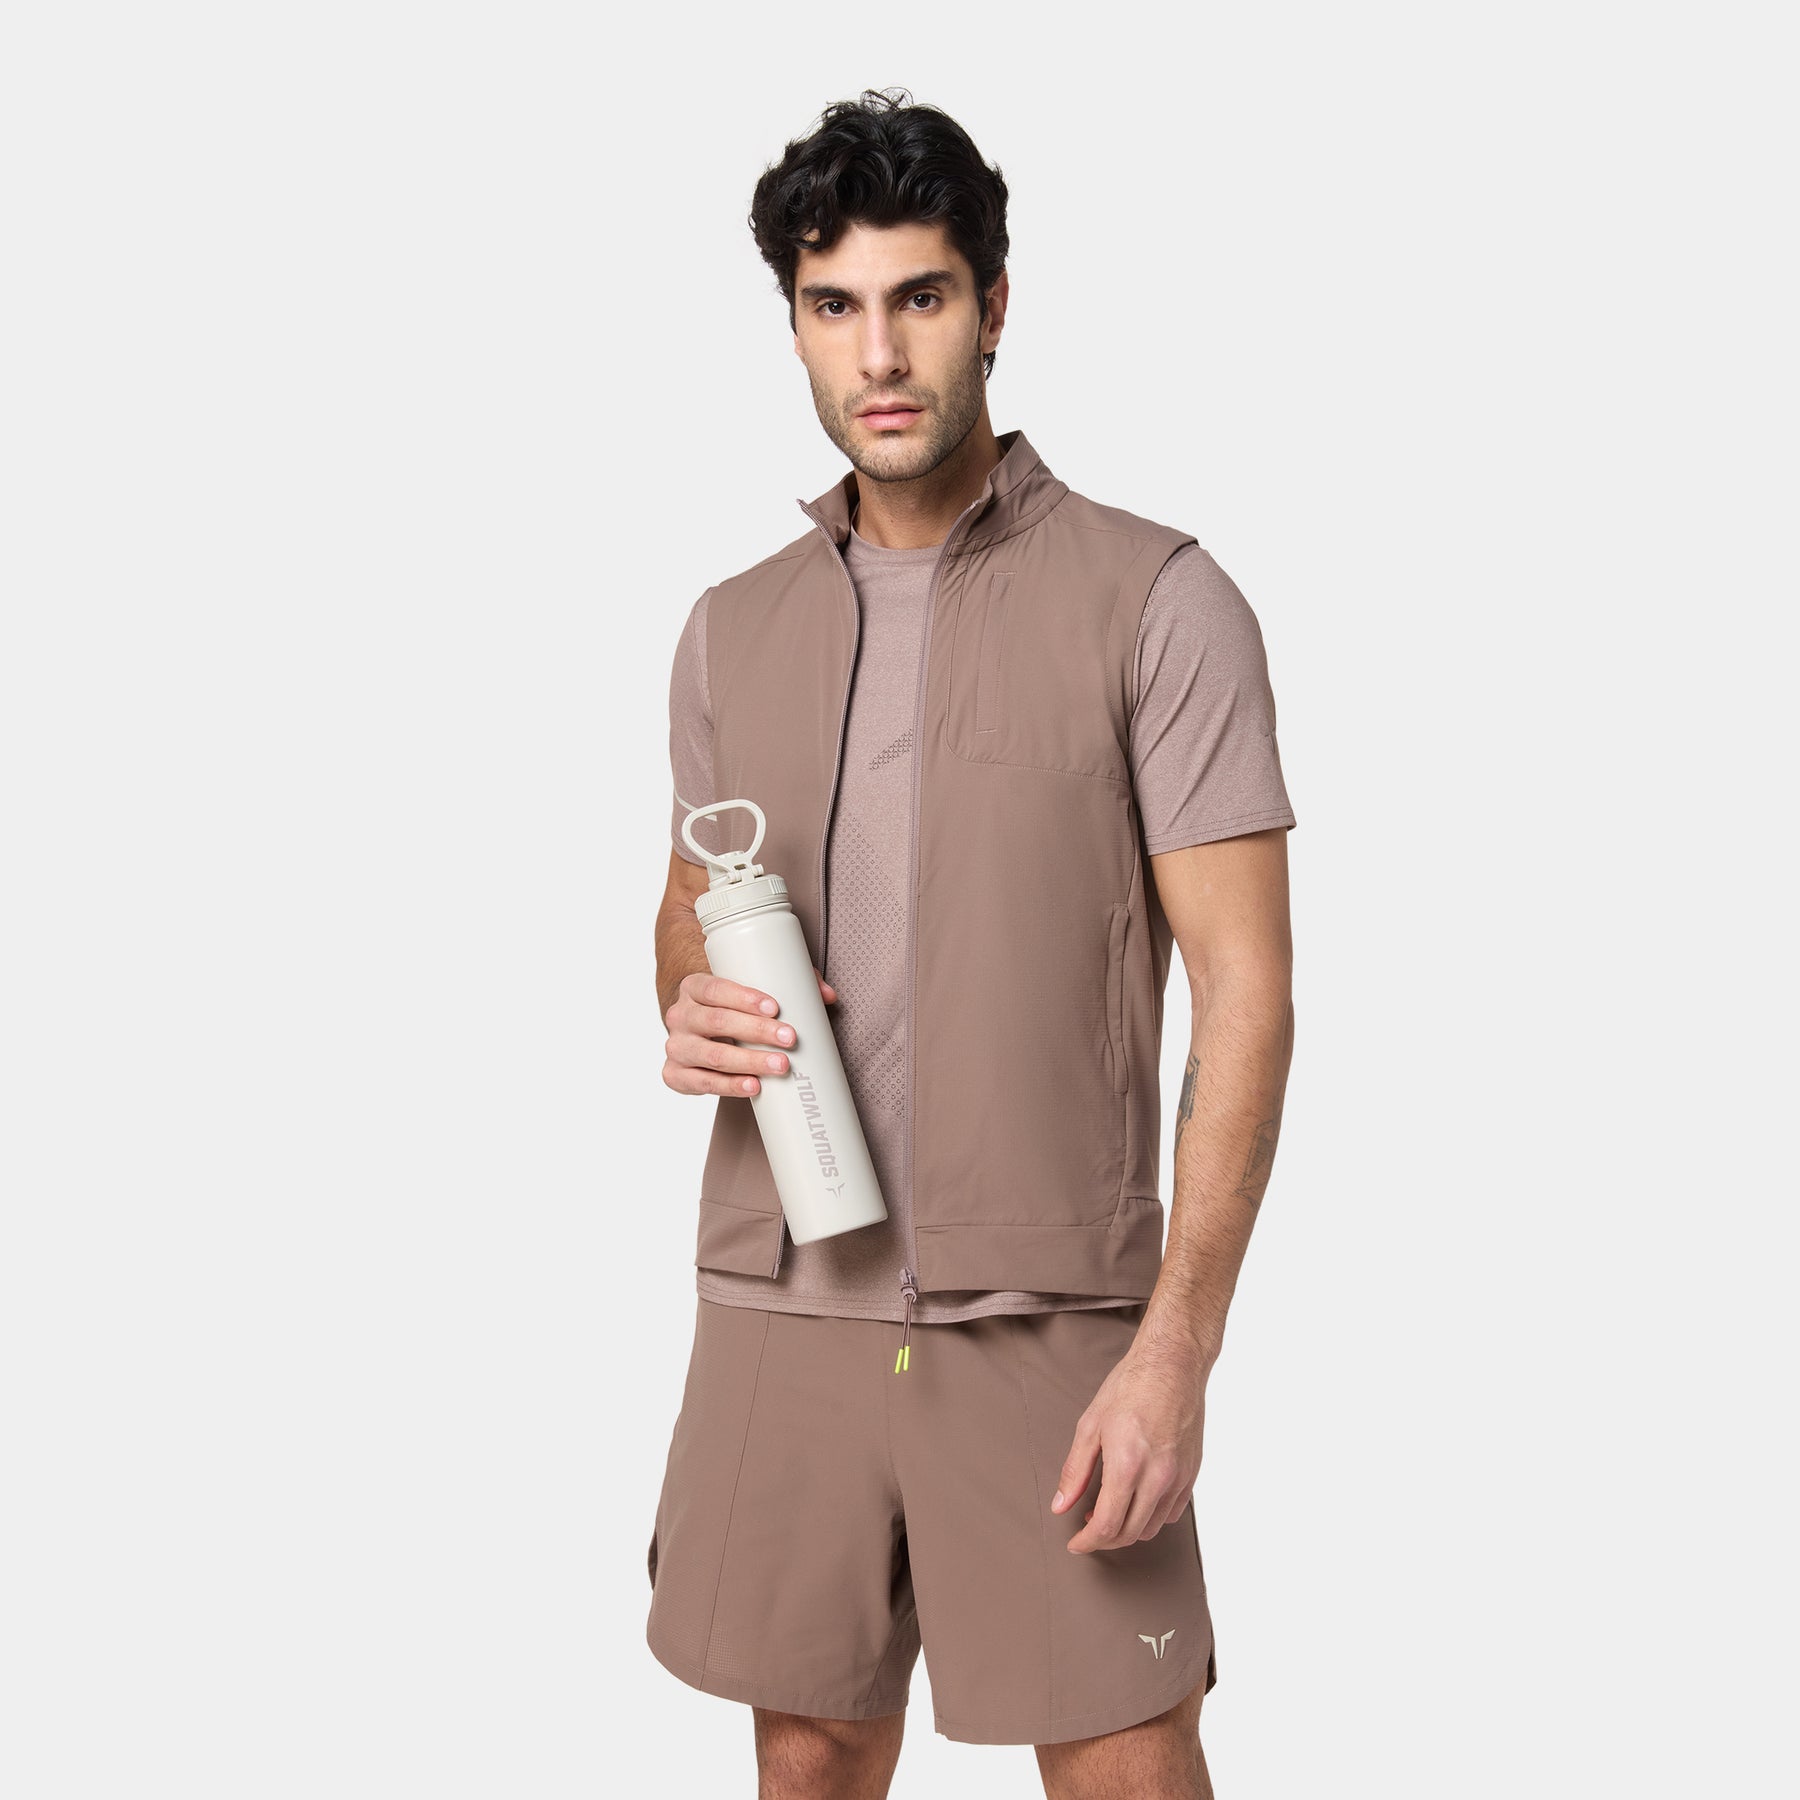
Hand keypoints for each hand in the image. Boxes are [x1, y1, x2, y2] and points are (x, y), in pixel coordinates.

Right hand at [662, 966, 836, 1097]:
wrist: (698, 1032)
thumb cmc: (731, 1009)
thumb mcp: (751, 992)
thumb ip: (791, 986)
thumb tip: (828, 995)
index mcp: (694, 987)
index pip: (715, 988)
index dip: (744, 997)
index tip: (775, 1007)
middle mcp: (679, 1016)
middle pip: (716, 1021)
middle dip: (757, 1031)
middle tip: (790, 1038)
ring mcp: (676, 1047)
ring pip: (712, 1055)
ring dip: (749, 1062)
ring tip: (781, 1065)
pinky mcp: (676, 1075)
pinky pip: (702, 1083)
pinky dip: (729, 1086)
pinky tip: (753, 1086)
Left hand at [1050, 1342, 1205, 1552]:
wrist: (1172, 1366)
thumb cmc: (1131, 1387)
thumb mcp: (1090, 1425)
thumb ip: (1075, 1470)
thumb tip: (1061, 1505)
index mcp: (1128, 1465)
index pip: (1107, 1525)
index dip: (1087, 1541)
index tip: (1076, 1543)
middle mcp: (1157, 1477)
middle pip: (1130, 1533)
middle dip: (1104, 1540)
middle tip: (1087, 1531)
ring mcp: (1178, 1477)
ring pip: (1152, 1527)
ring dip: (1128, 1530)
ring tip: (1109, 1513)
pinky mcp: (1191, 1473)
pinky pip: (1171, 1512)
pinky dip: (1151, 1517)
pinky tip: (1136, 1500)